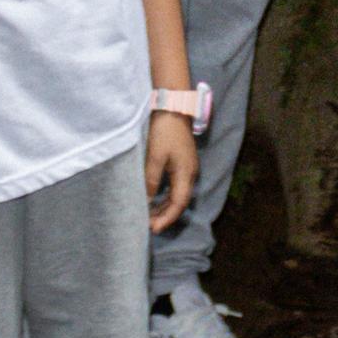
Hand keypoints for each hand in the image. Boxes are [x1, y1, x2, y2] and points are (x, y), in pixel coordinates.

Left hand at [146, 110, 200, 228]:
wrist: (173, 109)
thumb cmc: (164, 133)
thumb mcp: (154, 157)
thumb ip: (151, 180)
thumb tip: (147, 201)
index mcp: (186, 174)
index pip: (179, 204)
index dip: (167, 218)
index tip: (153, 229)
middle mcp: (190, 173)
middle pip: (180, 202)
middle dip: (165, 216)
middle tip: (148, 226)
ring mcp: (187, 168)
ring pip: (178, 194)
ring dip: (165, 207)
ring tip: (150, 217)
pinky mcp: (182, 163)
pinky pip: (175, 186)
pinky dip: (165, 196)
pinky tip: (155, 199)